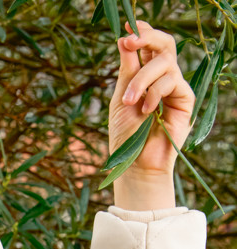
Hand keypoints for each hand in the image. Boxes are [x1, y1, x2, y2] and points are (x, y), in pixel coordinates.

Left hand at [109, 22, 194, 208]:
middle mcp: (161, 78)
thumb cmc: (125, 135)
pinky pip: (172, 81)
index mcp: (144, 76)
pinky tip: (145, 110)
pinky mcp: (185, 99)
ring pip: (164, 63)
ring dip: (142, 79)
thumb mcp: (120, 99)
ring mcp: (175, 87)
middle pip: (163, 45)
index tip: (127, 27)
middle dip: (147, 39)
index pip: (148, 47)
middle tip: (130, 42)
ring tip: (129, 102)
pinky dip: (155, 93)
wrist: (135, 164)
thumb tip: (124, 39)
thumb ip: (126, 71)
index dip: (141, 33)